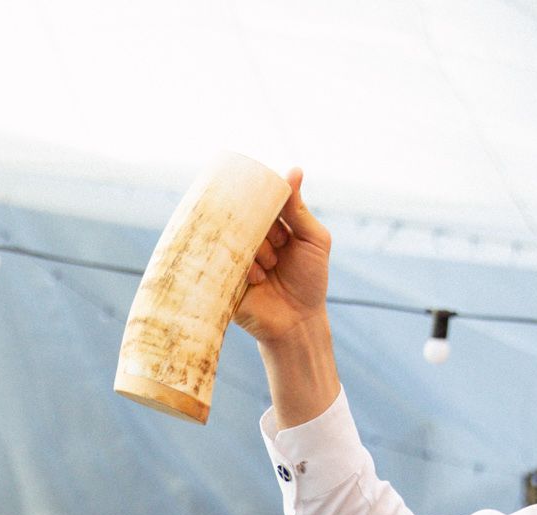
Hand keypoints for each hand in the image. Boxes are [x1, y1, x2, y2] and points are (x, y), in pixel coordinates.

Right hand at [234, 168, 332, 345]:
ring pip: (236, 236)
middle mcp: (249, 237)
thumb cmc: (310, 281)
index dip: (269, 206)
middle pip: (246, 215)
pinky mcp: (223, 277)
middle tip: (281, 245)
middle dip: (266, 229)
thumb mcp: (314, 239)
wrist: (298, 322)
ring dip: (259, 251)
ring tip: (271, 270)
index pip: (260, 200)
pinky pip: (225, 260)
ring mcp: (234, 256)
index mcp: (268, 225)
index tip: (283, 222)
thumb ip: (299, 208)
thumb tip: (294, 169)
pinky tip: (260, 279)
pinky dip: (247, 267)